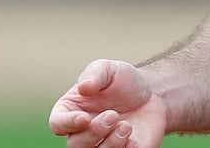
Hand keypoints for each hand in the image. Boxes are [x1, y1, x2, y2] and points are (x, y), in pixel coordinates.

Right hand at [49, 59, 168, 147]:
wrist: (152, 94)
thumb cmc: (123, 81)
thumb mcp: (109, 69)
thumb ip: (95, 74)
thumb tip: (83, 87)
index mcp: (71, 111)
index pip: (58, 124)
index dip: (67, 124)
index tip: (84, 118)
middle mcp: (81, 133)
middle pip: (75, 145)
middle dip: (94, 132)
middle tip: (113, 115)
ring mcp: (100, 146)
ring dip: (110, 144)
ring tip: (126, 126)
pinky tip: (134, 140)